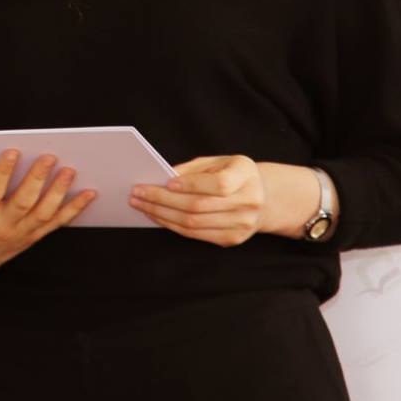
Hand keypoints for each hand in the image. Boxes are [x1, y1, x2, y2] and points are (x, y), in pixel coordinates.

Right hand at [0, 150, 94, 279]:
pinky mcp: (31, 237)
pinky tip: (89, 194)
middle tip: (50, 157)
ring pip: (43, 213)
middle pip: (23, 203)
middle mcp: (1, 227)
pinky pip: (56, 223)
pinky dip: (74, 210)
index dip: (2, 174)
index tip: (13, 151)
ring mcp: (19, 234)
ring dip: (59, 193)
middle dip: (38, 180)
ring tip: (70, 171)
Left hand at [130, 155, 295, 246]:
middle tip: (138, 193)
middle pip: (199, 206)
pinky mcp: (232, 239)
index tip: (166, 181)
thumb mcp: (218, 161)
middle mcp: (249, 202)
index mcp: (246, 175)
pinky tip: (157, 215)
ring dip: (162, 215)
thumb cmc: (233, 174)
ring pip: (194, 224)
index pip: (218, 184)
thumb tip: (164, 177)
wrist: (263, 197)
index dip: (191, 184)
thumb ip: (193, 169)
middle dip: (163, 200)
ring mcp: (242, 224)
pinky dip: (173, 226)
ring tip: (141, 205)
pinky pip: (196, 235)